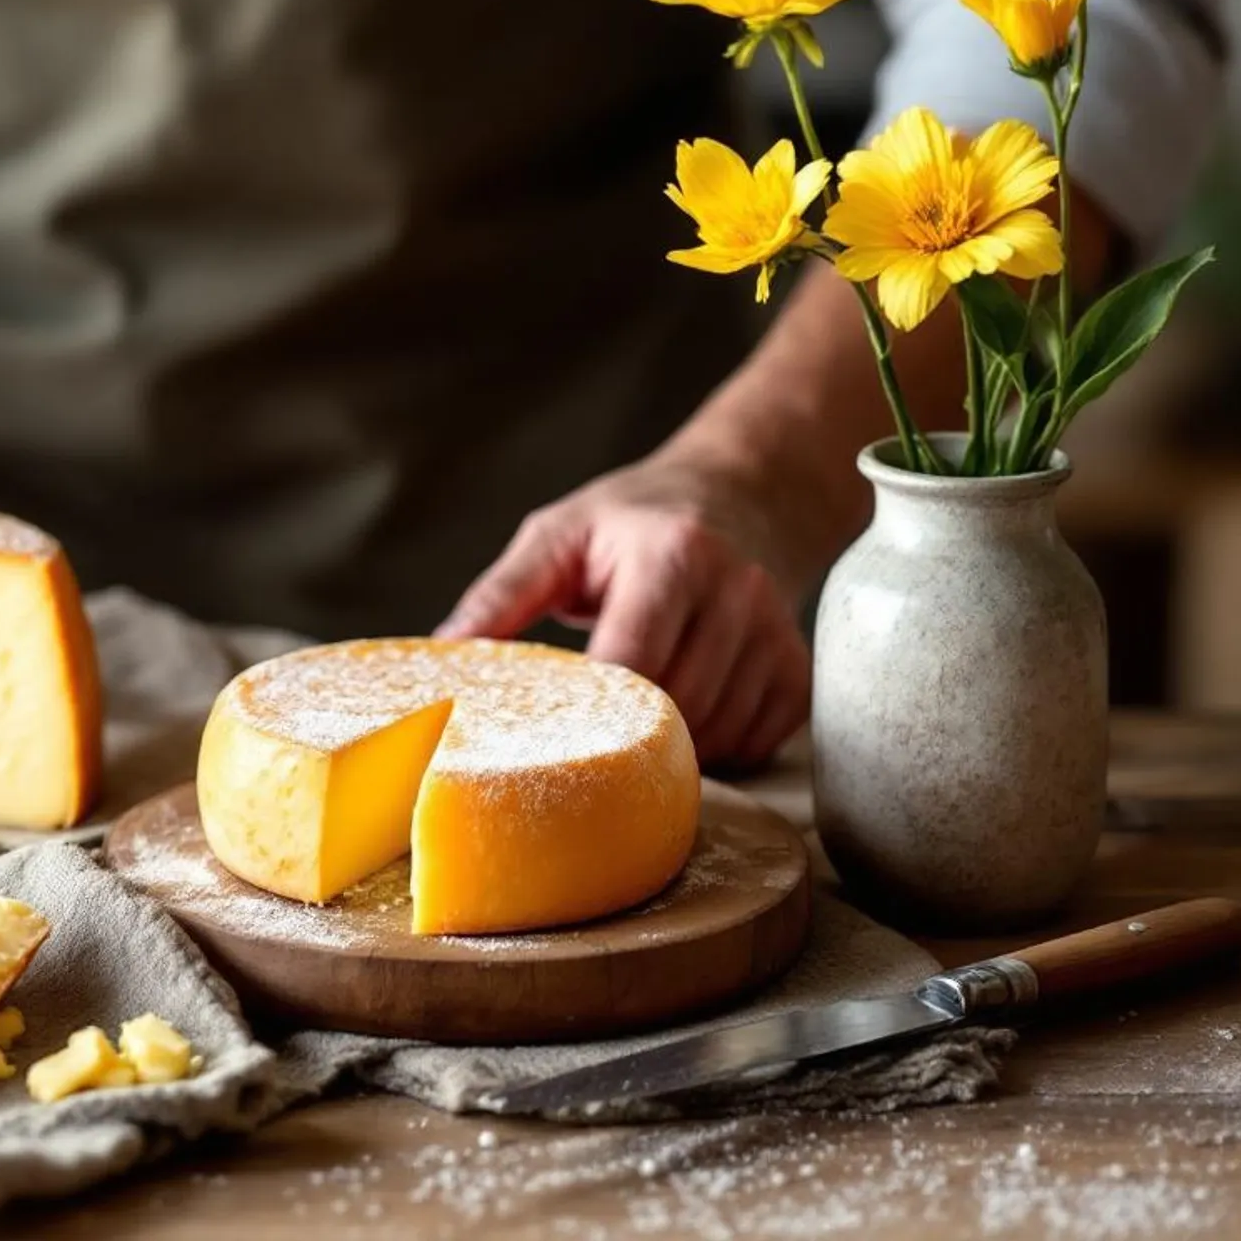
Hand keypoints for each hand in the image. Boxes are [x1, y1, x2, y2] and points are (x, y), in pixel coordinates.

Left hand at [438, 452, 818, 770]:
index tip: (548, 728)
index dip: (590, 707)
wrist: (740, 493)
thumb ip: (501, 594)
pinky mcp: (797, 667)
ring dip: (668, 745)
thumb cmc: (634, 519)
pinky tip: (684, 714)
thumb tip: (442, 653)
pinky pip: (756, 741)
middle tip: (581, 732)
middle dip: (623, 731)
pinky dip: (716, 747)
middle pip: (676, 704)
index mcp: (671, 554)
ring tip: (631, 714)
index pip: (633, 658)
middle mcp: (736, 590)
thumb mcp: (559, 535)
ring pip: (717, 731)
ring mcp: (776, 631)